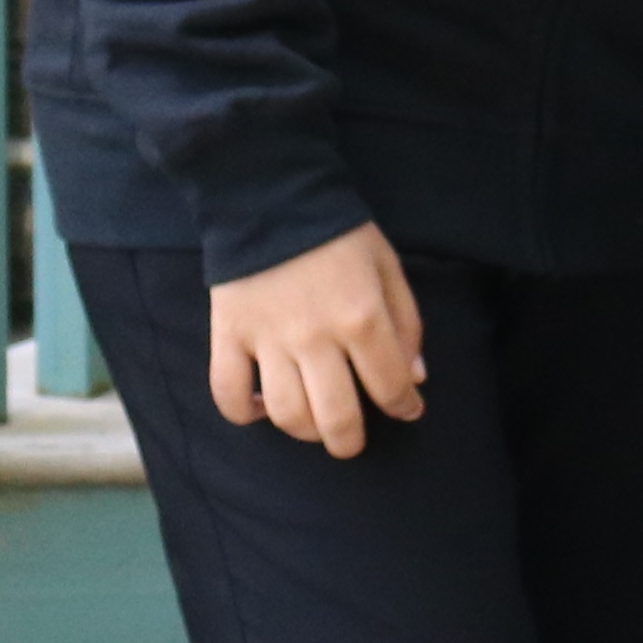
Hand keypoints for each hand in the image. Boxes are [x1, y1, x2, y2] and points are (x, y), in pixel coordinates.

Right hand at [207, 222, 423, 457]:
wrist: (274, 199)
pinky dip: (244, 414)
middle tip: (352, 443)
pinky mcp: (227, 338)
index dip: (404, 406)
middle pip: (334, 415)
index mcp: (363, 317)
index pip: (389, 384)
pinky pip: (228, 395)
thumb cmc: (341, 235)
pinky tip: (261, 410)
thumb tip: (415, 377)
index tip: (409, 411)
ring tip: (315, 426)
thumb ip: (406, 324)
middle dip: (349, 440)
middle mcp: (316, 338)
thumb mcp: (389, 268)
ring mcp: (267, 341)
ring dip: (304, 431)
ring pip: (285, 414)